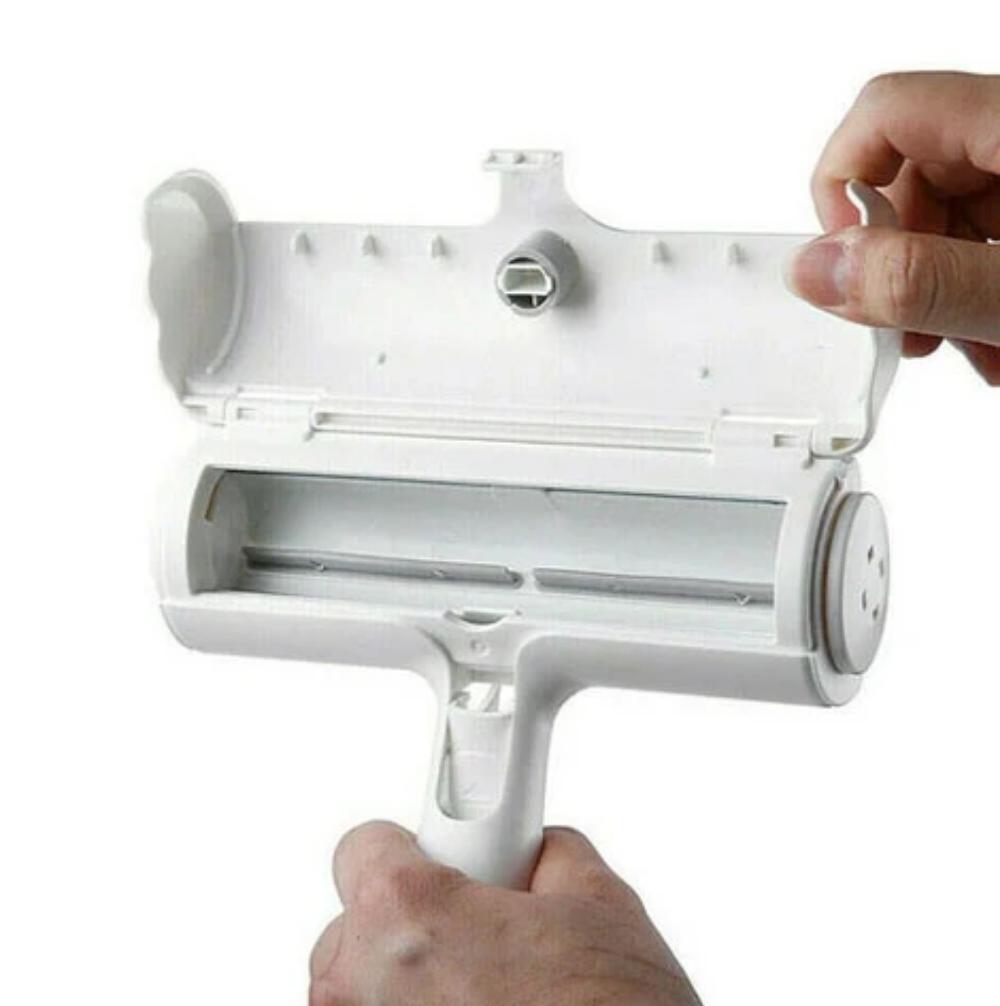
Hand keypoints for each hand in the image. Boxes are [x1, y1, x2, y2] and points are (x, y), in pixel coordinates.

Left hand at [309, 822, 699, 1005]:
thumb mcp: (601, 904)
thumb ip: (547, 857)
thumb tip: (541, 855)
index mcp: (404, 915)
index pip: (363, 846)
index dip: (414, 847)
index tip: (445, 856)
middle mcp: (361, 988)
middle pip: (360, 925)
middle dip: (422, 923)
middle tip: (487, 937)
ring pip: (368, 992)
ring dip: (416, 988)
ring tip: (495, 996)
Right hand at [785, 71, 999, 383]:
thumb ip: (920, 281)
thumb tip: (816, 271)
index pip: (884, 113)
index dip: (841, 186)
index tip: (842, 262)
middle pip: (907, 174)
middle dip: (890, 262)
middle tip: (903, 327)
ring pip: (942, 215)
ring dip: (929, 290)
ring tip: (962, 347)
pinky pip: (981, 236)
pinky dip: (969, 291)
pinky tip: (989, 338)